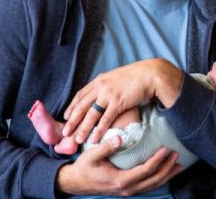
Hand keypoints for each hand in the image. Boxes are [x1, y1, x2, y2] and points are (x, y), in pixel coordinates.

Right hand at [56, 135, 182, 194]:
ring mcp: (127, 192)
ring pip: (152, 186)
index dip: (158, 160)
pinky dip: (159, 180)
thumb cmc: (83, 167)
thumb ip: (106, 147)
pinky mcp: (126, 190)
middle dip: (167, 168)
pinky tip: (165, 173)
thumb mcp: (91, 155)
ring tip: (178, 166)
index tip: (166, 149)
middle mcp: (126, 189)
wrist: (75, 183)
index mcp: (120, 180)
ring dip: (166, 175)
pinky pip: (147, 187)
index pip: (145, 170)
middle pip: (153, 180)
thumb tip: (120, 138)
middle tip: (177, 154)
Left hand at [62, 58, 181, 144]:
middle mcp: (101, 86)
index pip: (80, 95)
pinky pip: (105, 119)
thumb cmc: (136, 77)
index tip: (66, 116)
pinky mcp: (118, 102)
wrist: (150, 74)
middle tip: (65, 132)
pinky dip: (98, 130)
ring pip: (91, 115)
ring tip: (77, 140)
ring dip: (83, 128)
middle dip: (72, 120)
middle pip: (82, 106)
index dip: (72, 107)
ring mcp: (109, 94)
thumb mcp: (117, 78)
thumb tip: (102, 93)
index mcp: (99, 80)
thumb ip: (107, 85)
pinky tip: (94, 139)